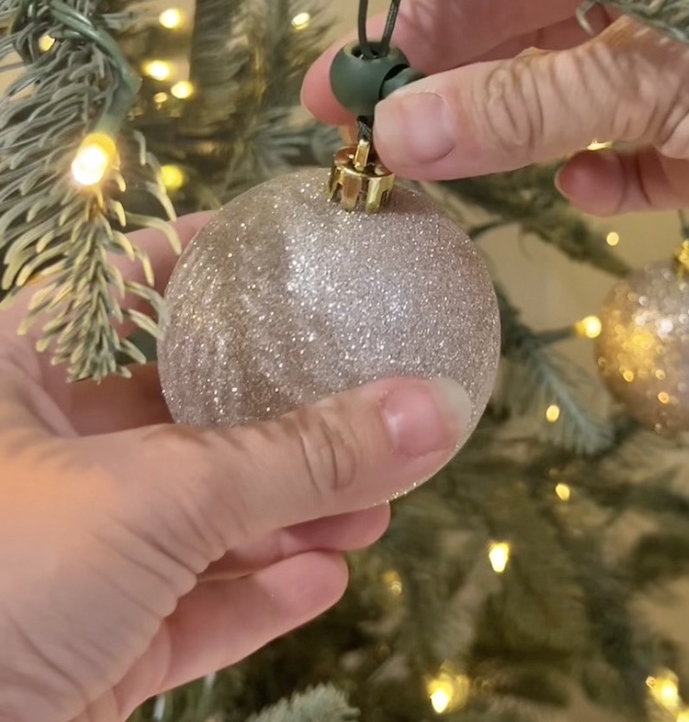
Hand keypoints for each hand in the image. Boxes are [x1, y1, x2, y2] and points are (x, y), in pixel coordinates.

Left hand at [0, 216, 469, 721]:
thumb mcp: (162, 495)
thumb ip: (306, 456)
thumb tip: (434, 411)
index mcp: (18, 378)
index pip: (129, 287)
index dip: (213, 263)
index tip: (298, 256)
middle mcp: (39, 459)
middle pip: (188, 413)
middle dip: (286, 419)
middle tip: (370, 402)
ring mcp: (64, 557)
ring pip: (201, 517)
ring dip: (293, 515)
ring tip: (375, 508)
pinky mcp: (89, 645)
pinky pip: (190, 607)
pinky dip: (260, 593)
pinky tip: (323, 577)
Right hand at [303, 0, 688, 261]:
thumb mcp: (665, 63)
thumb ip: (530, 103)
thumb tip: (401, 133)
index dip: (418, 31)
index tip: (346, 84)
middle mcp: (655, 0)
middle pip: (526, 47)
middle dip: (451, 94)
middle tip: (372, 146)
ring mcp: (684, 80)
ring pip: (569, 112)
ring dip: (519, 143)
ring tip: (453, 176)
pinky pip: (628, 165)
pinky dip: (600, 180)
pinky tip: (589, 191)